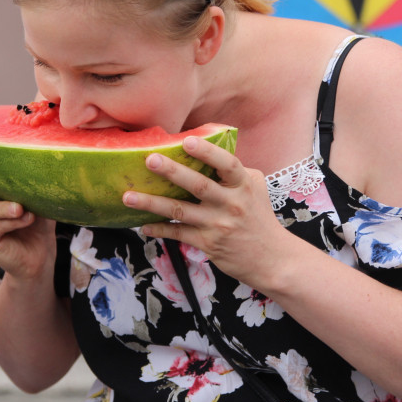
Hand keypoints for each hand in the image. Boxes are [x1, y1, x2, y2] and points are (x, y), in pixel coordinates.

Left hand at [122, 136, 284, 284]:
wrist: (272, 259)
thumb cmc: (260, 218)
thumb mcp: (256, 189)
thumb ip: (235, 171)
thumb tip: (210, 151)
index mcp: (243, 185)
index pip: (227, 164)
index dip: (208, 152)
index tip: (188, 141)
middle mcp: (230, 204)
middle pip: (199, 185)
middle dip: (172, 172)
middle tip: (149, 159)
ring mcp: (218, 225)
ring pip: (180, 211)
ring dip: (152, 203)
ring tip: (128, 196)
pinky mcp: (208, 243)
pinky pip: (179, 234)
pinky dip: (159, 229)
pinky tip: (143, 225)